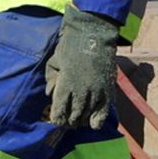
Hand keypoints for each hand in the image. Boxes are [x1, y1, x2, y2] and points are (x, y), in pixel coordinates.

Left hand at [46, 6, 120, 128]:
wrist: (93, 35)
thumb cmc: (71, 47)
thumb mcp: (54, 61)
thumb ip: (51, 79)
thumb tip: (50, 94)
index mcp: (65, 86)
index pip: (59, 113)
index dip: (57, 119)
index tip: (56, 118)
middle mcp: (80, 93)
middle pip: (73, 118)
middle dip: (68, 121)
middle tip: (67, 120)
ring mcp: (95, 92)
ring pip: (87, 116)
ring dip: (81, 120)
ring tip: (78, 120)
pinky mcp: (107, 90)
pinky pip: (103, 112)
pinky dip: (97, 120)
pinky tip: (93, 123)